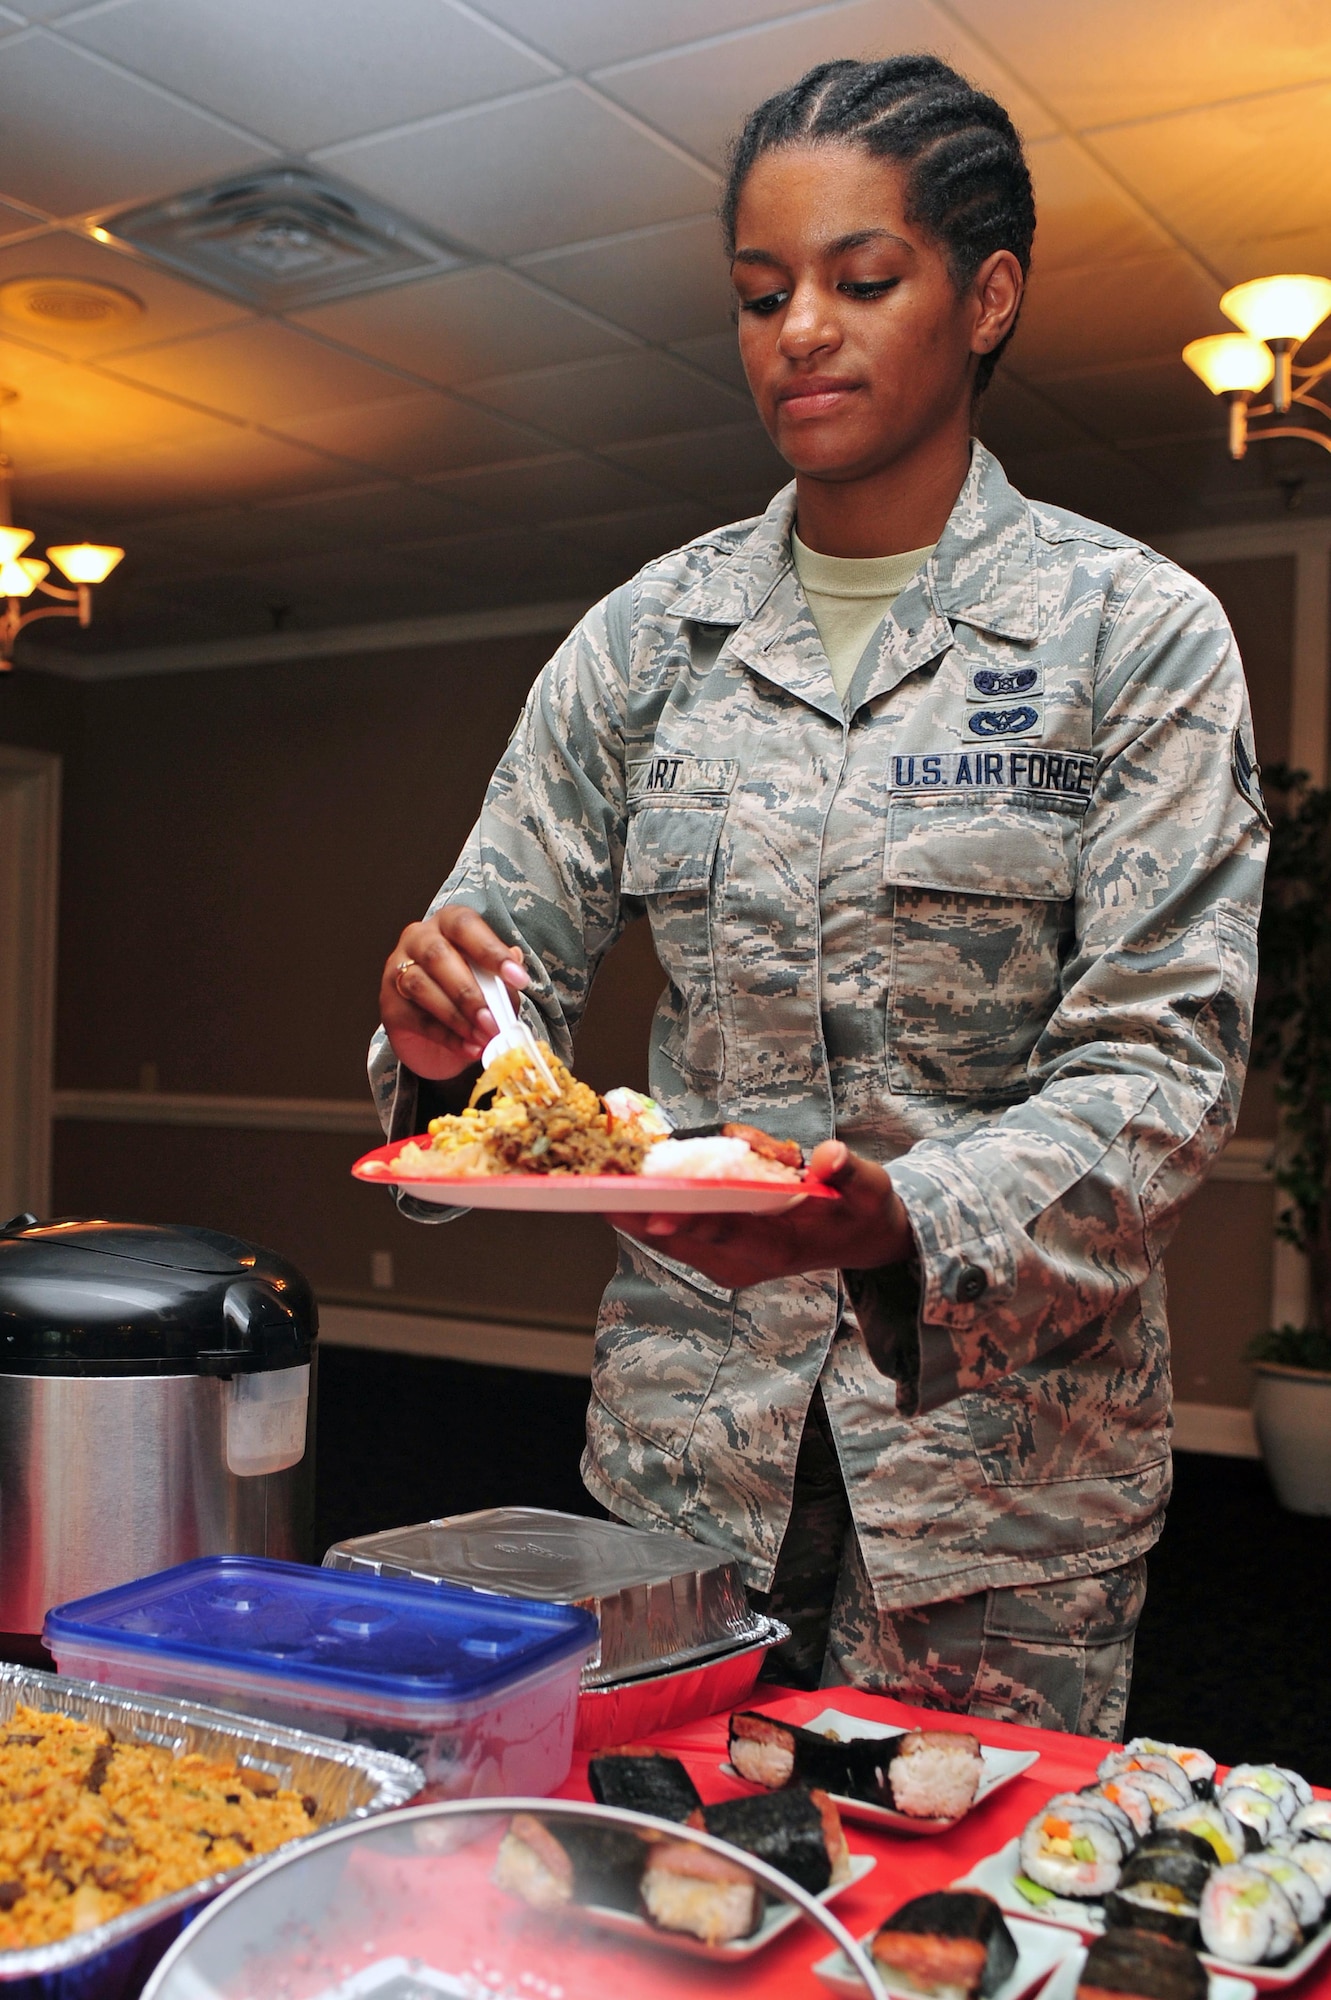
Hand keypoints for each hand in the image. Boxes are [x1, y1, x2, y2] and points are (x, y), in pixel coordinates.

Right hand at [379, 907, 528, 1080]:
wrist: (437, 1033)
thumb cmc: (468, 993)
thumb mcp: (492, 983)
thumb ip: (502, 975)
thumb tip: (516, 960)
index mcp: (447, 924)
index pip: (465, 926)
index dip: (491, 951)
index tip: (519, 979)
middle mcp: (418, 939)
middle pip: (437, 956)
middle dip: (470, 992)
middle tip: (494, 1021)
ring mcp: (397, 970)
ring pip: (421, 986)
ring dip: (457, 1016)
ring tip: (483, 1036)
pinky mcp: (390, 1005)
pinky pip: (416, 1018)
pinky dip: (447, 1036)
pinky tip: (469, 1048)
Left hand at [603, 1140, 913, 1289]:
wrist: (860, 1239)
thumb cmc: (861, 1209)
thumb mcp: (869, 1189)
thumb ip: (848, 1173)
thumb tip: (829, 1156)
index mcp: (779, 1244)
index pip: (727, 1233)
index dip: (690, 1222)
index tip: (655, 1212)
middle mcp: (745, 1260)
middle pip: (682, 1238)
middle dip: (640, 1214)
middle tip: (598, 1190)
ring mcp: (727, 1261)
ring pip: (668, 1239)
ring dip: (634, 1215)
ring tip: (594, 1185)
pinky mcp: (717, 1255)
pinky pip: (672, 1235)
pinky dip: (646, 1213)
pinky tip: (620, 1189)